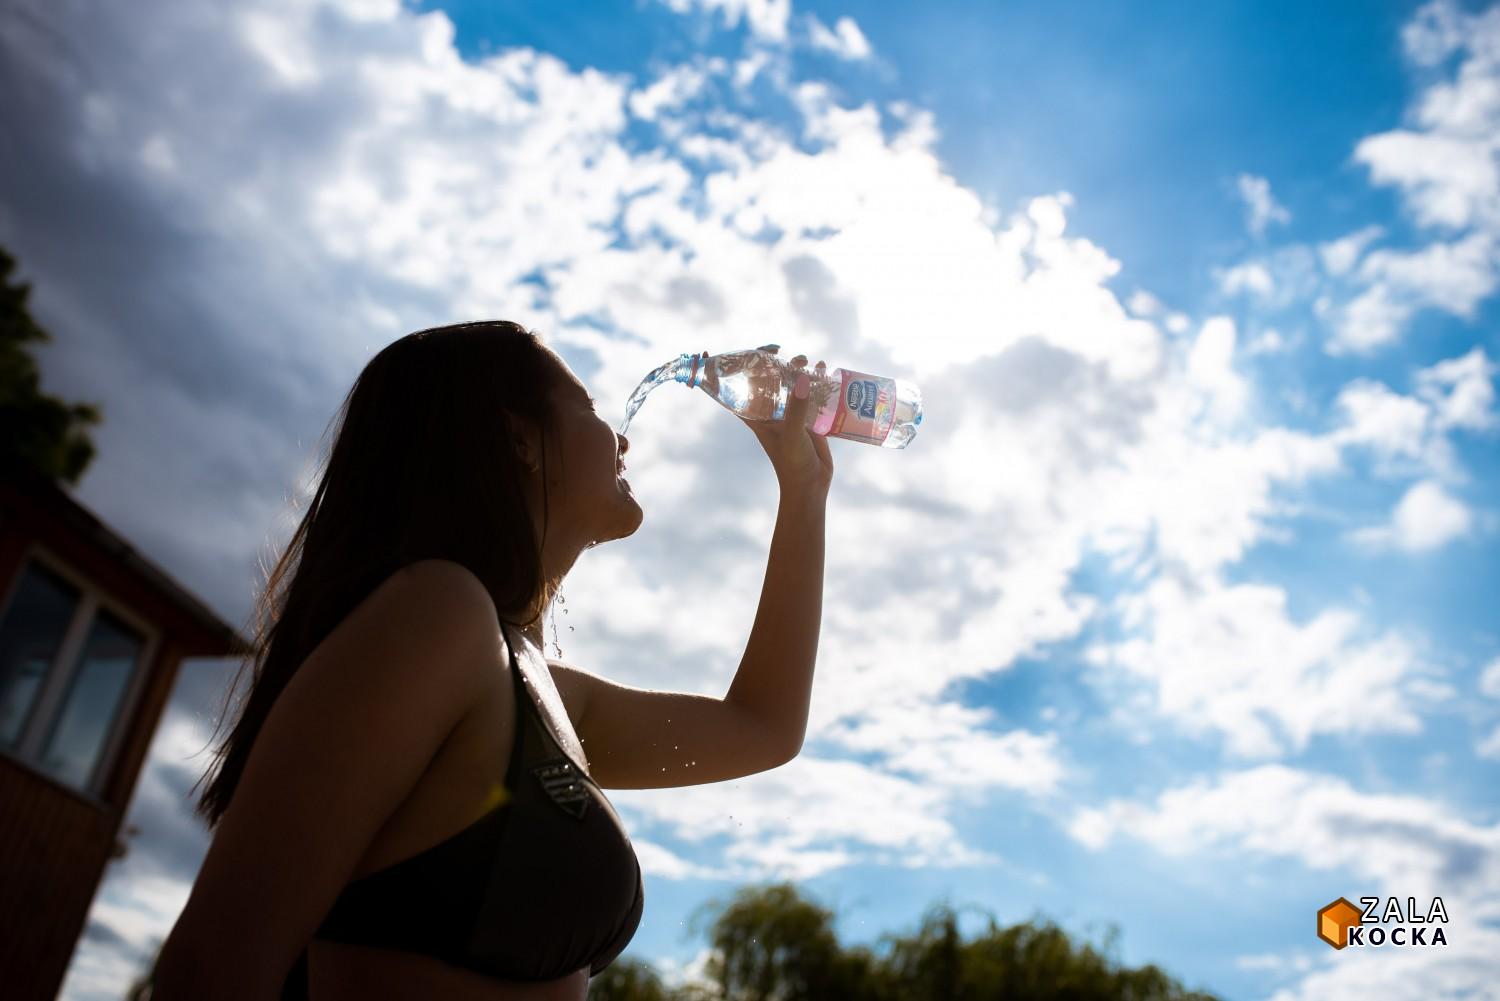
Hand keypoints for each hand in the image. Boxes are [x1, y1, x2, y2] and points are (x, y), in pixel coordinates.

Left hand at [738, 347, 834, 491]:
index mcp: (758, 416)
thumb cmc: (792, 462)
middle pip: (770, 382)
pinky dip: (818, 382)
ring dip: (800, 371)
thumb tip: (802, 376)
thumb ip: (797, 407)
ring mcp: (792, 415)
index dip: (739, 370)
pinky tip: (826, 370)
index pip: (740, 389)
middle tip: (791, 356)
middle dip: (778, 365)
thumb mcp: (792, 434)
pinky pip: (812, 395)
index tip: (749, 353)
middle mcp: (772, 413)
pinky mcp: (810, 419)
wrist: (811, 485)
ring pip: (793, 386)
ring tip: (810, 361)